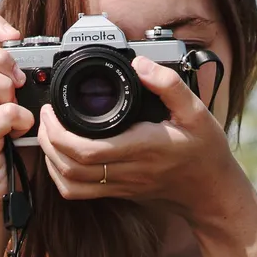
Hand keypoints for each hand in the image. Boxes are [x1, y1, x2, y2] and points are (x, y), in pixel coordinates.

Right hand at [0, 14, 33, 222]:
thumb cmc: (2, 157)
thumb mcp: (7, 115)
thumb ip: (15, 90)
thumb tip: (42, 65)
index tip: (15, 36)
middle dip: (0, 59)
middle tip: (20, 81)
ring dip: (4, 85)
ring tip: (16, 104)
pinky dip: (18, 117)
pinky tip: (22, 129)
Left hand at [36, 55, 249, 225]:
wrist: (211, 191)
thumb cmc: (205, 151)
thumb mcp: (197, 111)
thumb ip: (170, 85)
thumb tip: (140, 63)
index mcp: (143, 148)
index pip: (88, 150)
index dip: (59, 132)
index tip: (53, 108)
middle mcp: (128, 171)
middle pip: (70, 166)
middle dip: (48, 140)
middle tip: (45, 115)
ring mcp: (120, 185)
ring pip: (69, 183)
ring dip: (50, 158)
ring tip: (48, 132)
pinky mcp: (117, 193)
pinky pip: (78, 192)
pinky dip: (60, 176)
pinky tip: (60, 156)